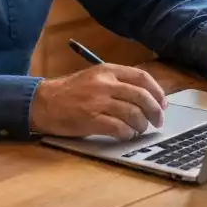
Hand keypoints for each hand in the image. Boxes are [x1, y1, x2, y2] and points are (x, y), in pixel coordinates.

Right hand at [30, 64, 167, 140]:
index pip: (142, 77)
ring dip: (141, 125)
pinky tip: (125, 135)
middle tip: (157, 122)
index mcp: (107, 70)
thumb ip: (117, 83)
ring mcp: (97, 101)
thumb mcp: (94, 78)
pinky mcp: (91, 119)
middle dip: (155, 111)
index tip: (162, 104)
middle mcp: (104, 83)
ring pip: (133, 114)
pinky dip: (127, 134)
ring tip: (138, 130)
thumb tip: (146, 97)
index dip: (157, 92)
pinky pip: (119, 128)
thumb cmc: (70, 92)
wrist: (43, 102)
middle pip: (142, 96)